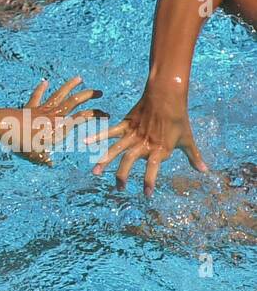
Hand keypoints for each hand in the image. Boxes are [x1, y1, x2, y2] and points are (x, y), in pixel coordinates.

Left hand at [4, 77, 104, 165]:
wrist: (5, 128)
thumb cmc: (21, 143)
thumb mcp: (35, 154)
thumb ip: (44, 159)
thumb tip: (50, 164)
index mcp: (59, 127)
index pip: (81, 118)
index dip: (95, 115)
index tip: (105, 113)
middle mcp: (53, 116)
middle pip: (74, 102)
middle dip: (88, 96)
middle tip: (99, 92)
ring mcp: (42, 109)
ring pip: (59, 94)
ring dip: (70, 85)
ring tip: (79, 78)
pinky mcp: (30, 107)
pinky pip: (37, 96)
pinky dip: (41, 88)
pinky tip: (45, 81)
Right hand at [85, 88, 207, 195]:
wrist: (167, 95)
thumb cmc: (178, 118)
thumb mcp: (187, 138)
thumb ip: (193, 156)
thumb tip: (205, 171)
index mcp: (160, 148)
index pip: (154, 168)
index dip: (150, 181)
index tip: (147, 194)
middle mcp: (144, 143)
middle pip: (130, 161)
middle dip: (122, 176)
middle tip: (119, 188)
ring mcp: (133, 133)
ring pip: (117, 149)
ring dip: (105, 161)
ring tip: (95, 173)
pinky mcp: (126, 125)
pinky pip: (110, 132)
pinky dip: (97, 136)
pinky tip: (84, 143)